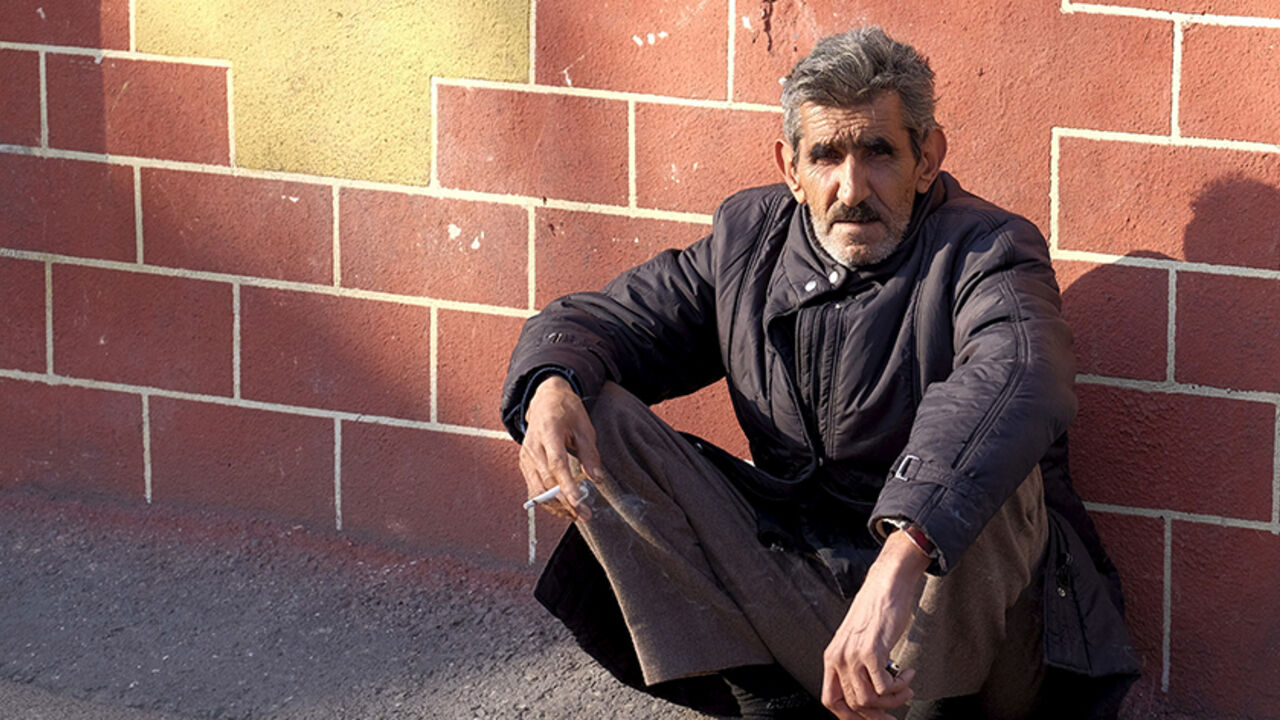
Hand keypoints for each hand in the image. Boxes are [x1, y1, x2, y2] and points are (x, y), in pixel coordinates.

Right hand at [518, 375, 604, 520]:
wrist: (545, 400)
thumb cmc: (566, 411)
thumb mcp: (584, 427)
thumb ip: (590, 453)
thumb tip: (597, 479)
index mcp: (548, 432)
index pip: (556, 464)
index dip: (567, 485)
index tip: (578, 502)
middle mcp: (533, 446)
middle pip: (546, 481)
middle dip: (565, 501)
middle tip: (585, 514)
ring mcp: (526, 456)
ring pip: (537, 489)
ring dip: (556, 506)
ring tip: (576, 515)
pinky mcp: (524, 464)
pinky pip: (534, 488)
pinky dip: (547, 501)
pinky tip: (563, 508)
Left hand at [821, 531, 930, 718]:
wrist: (886, 585)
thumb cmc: (876, 612)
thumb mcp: (856, 641)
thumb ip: (856, 665)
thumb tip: (869, 696)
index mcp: (831, 657)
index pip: (830, 700)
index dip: (848, 717)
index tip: (871, 718)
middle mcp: (838, 658)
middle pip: (853, 705)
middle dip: (878, 714)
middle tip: (896, 713)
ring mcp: (853, 655)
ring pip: (869, 700)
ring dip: (893, 701)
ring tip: (907, 690)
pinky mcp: (872, 651)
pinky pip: (885, 687)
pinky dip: (900, 687)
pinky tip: (909, 674)